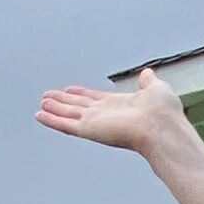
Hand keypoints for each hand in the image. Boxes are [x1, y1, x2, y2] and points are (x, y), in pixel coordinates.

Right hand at [36, 67, 191, 158]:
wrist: (161, 127)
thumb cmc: (163, 112)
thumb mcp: (156, 89)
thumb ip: (148, 82)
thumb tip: (147, 74)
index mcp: (119, 105)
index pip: (95, 99)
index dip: (81, 94)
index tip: (70, 90)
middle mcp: (105, 115)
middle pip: (78, 106)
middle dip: (63, 102)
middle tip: (48, 98)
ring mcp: (96, 123)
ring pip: (69, 114)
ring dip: (55, 110)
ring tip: (42, 105)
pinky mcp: (88, 129)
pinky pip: (65, 124)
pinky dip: (52, 120)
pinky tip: (40, 115)